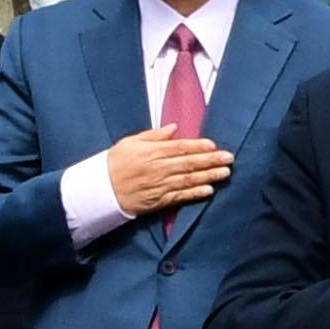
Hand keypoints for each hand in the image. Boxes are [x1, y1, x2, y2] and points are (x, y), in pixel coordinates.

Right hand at [103, 128, 232, 216]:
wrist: (100, 190)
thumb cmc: (114, 163)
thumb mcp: (130, 142)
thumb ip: (153, 135)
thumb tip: (173, 127)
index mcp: (152, 152)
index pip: (180, 147)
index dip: (198, 146)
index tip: (214, 145)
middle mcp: (158, 168)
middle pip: (189, 163)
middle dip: (211, 160)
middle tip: (229, 158)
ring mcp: (160, 185)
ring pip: (188, 180)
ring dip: (208, 176)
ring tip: (225, 173)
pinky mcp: (159, 201)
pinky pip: (180, 197)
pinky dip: (194, 194)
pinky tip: (209, 191)